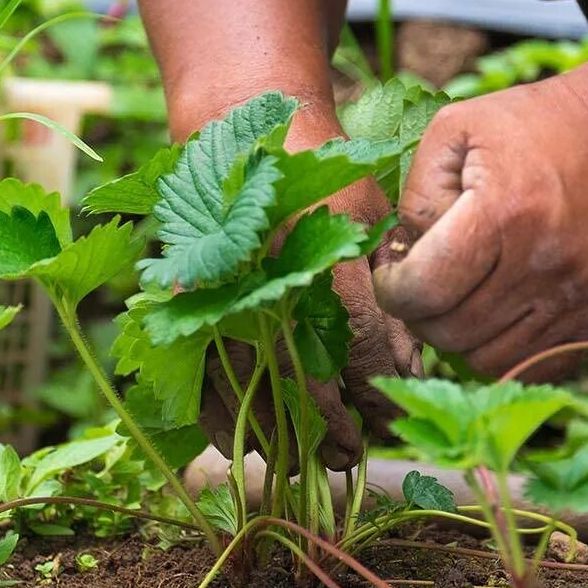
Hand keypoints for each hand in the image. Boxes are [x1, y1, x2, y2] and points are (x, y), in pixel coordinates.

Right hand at [199, 176, 420, 471]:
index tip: (388, 419)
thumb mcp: (369, 213)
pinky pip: (196, 375)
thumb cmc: (316, 169)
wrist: (235, 123)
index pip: (357, 339)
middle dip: (330, 426)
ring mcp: (215, 287)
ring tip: (308, 463)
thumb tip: (407, 367)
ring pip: (246, 384)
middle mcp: (264, 271)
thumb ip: (389, 288)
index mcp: (318, 243)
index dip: (376, 391)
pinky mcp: (181, 300)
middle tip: (353, 455)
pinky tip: (244, 444)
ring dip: (279, 434)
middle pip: (299, 373)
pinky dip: (220, 419)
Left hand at [374, 64, 587, 378]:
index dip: (392, 290)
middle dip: (421, 314)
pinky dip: (505, 350)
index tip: (392, 274)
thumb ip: (416, 193)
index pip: (425, 290)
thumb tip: (405, 257)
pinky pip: (536, 364)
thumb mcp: (456, 129)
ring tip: (459, 297)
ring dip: (461, 337)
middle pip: (451, 332)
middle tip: (423, 285)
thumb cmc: (535, 125)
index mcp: (504, 211)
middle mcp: (547, 261)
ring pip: (488, 360)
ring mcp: (582, 294)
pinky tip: (496, 312)